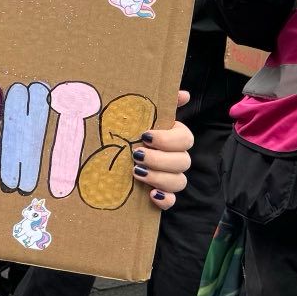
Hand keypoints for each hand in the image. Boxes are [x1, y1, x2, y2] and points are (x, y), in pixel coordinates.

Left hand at [131, 90, 193, 211]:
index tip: (145, 136)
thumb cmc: (127, 131)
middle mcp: (176, 158)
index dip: (168, 139)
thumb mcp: (139, 114)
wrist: (110, 152)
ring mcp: (170, 178)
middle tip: (136, 155)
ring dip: (159, 177)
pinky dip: (165, 200)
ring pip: (180, 182)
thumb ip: (162, 102)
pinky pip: (172, 201)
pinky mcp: (161, 195)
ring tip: (136, 172)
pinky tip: (151, 195)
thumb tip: (184, 94)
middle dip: (160, 159)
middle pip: (184, 162)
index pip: (186, 139)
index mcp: (174, 137)